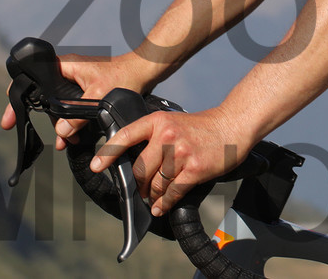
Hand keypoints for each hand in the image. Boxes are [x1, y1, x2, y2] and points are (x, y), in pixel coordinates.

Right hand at [0, 51, 156, 148]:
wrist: (145, 72)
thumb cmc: (125, 75)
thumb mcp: (98, 96)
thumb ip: (78, 115)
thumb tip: (61, 133)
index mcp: (65, 66)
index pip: (32, 78)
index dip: (17, 96)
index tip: (9, 117)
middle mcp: (66, 72)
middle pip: (40, 93)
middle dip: (32, 114)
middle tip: (14, 128)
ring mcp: (75, 82)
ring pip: (56, 104)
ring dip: (56, 123)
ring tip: (60, 144)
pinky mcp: (85, 91)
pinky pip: (70, 108)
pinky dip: (68, 123)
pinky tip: (69, 140)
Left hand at [91, 106, 250, 215]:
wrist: (232, 125)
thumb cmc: (202, 126)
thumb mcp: (173, 121)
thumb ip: (155, 137)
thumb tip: (137, 162)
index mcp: (158, 121)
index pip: (125, 136)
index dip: (108, 152)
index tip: (95, 166)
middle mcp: (167, 136)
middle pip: (139, 169)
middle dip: (138, 185)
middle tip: (140, 191)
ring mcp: (180, 153)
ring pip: (155, 184)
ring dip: (152, 196)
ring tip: (153, 199)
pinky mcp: (193, 169)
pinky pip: (172, 192)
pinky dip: (164, 203)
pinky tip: (161, 206)